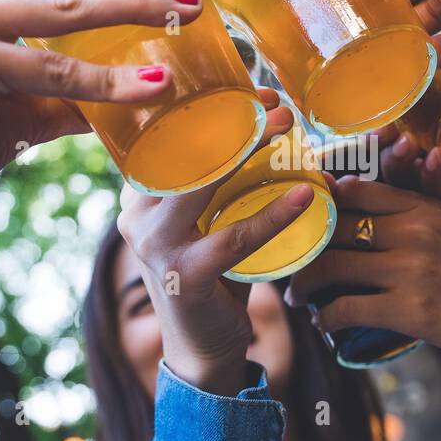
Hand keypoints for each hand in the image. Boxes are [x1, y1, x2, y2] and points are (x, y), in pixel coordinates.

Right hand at [116, 99, 311, 394]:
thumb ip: (222, 185)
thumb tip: (276, 132)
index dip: (209, 108)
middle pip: (184, 153)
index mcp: (140, 198)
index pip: (168, 140)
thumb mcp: (207, 223)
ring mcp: (156, 247)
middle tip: (275, 102)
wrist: (203, 350)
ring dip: (250, 151)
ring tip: (288, 128)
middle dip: (231, 120)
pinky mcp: (184, 276)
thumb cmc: (214, 276)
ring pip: (204, 185)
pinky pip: (234, 236)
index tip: (252, 90)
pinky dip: (272, 215)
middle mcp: (137, 217)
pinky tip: (303, 197)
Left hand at [285, 177, 440, 374]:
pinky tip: (324, 324)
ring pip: (330, 266)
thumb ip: (412, 221)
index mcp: (424, 205)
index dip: (320, 206)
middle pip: (334, 227)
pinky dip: (326, 318)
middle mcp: (415, 229)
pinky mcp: (409, 309)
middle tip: (290, 263)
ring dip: (304, 285)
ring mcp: (411, 268)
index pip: (355, 191)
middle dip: (303, 247)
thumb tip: (357, 226)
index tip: (303, 223)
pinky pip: (345, 308)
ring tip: (298, 296)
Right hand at [379, 32, 440, 225]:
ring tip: (405, 145)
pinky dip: (430, 176)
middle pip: (386, 148)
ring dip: (396, 161)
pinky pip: (433, 192)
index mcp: (435, 118)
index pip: (392, 115)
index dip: (377, 109)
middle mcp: (433, 147)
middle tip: (381, 129)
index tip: (372, 98)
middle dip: (377, 141)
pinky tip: (438, 158)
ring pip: (401, 175)